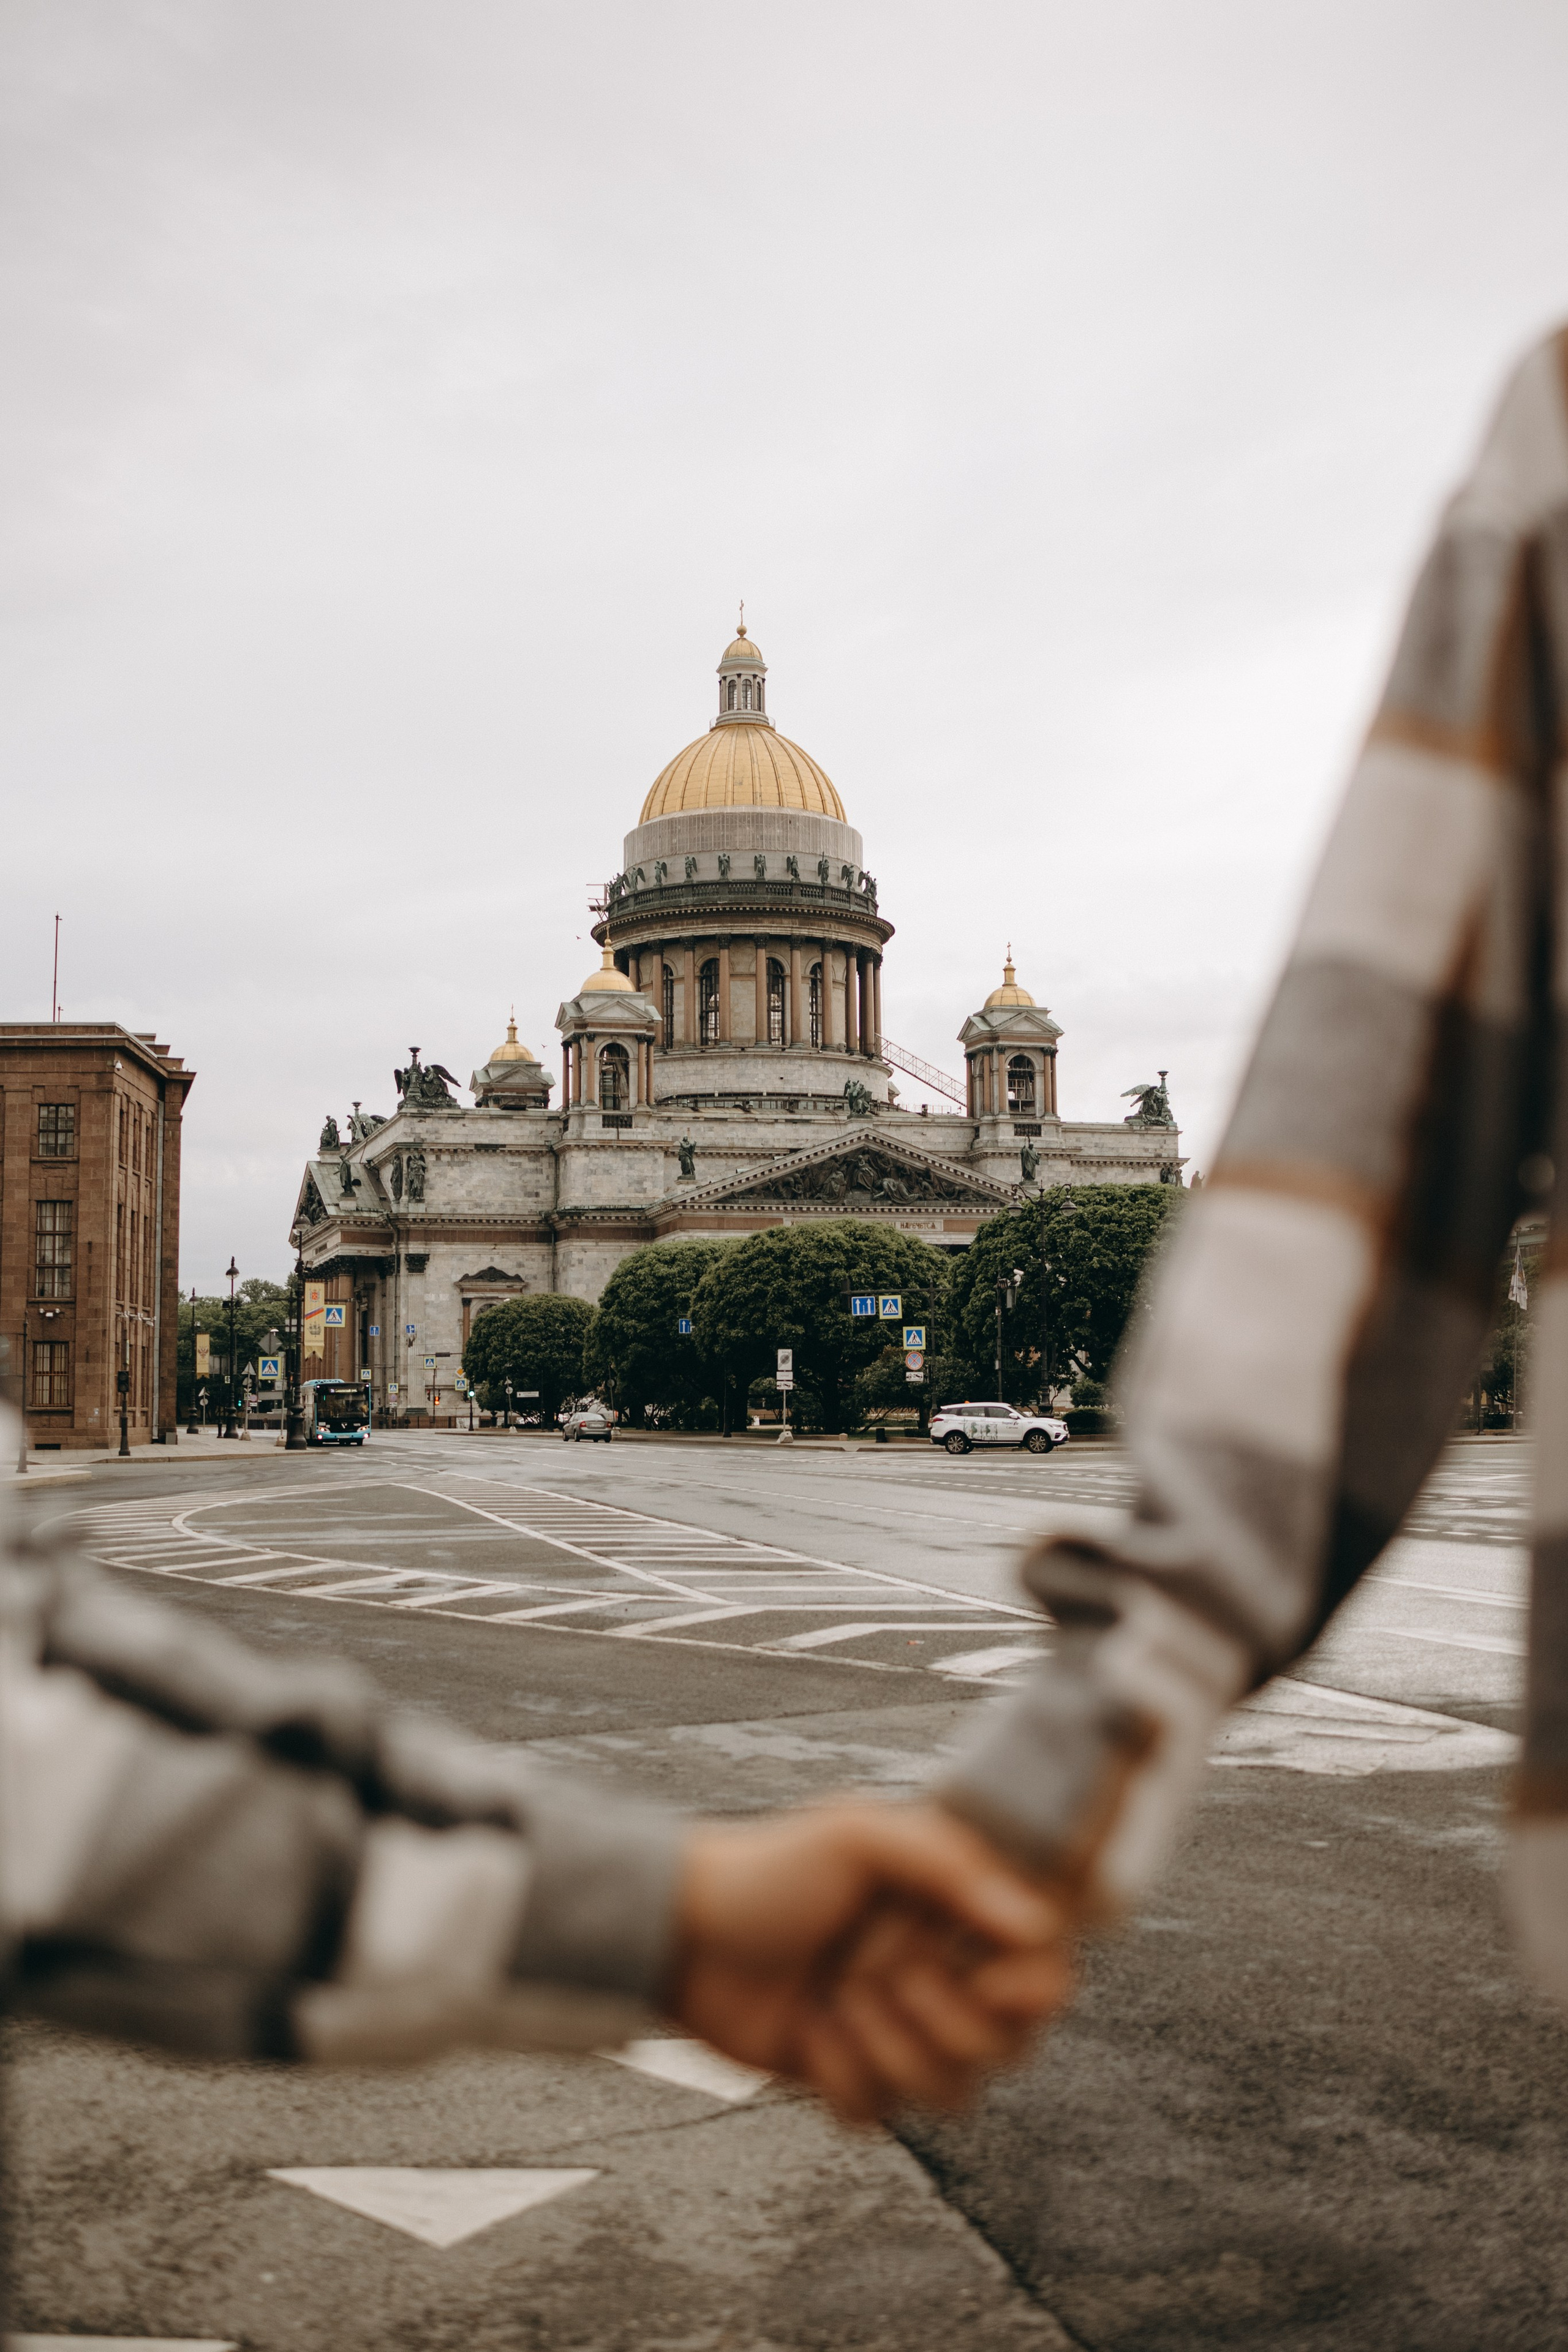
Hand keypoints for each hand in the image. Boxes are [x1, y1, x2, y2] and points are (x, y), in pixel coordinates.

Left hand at [668, 1799, 1074, 2123]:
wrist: (684, 1935)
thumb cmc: (768, 1869)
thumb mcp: (859, 1836)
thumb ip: (952, 1867)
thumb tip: (1038, 1926)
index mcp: (961, 1909)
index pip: (1049, 1967)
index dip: (1028, 1988)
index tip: (983, 1977)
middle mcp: (948, 1974)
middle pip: (1011, 2046)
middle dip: (934, 2012)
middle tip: (871, 1965)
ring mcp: (906, 2031)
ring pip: (953, 2093)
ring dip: (884, 2046)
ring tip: (833, 1996)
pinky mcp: (862, 2078)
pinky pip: (884, 2116)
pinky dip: (838, 2076)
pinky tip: (807, 2031)